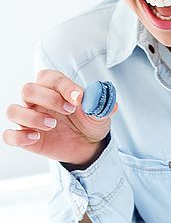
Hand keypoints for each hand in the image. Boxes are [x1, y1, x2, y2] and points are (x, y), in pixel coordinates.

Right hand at [3, 69, 117, 166]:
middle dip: (49, 99)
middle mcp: (38, 100)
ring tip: (53, 124)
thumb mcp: (100, 113)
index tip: (79, 98)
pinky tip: (36, 138)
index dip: (64, 86)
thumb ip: (102, 105)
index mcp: (54, 88)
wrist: (89, 144)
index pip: (49, 77)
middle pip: (28, 89)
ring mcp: (29, 118)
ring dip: (32, 117)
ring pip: (14, 110)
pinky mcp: (25, 137)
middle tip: (69, 110)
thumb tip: (108, 101)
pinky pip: (9, 135)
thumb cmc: (90, 122)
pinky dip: (19, 136)